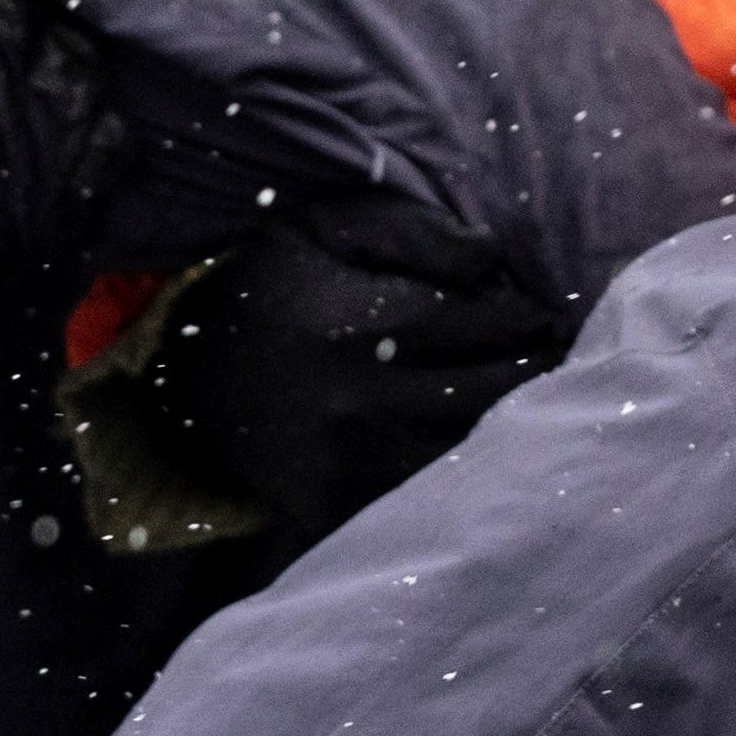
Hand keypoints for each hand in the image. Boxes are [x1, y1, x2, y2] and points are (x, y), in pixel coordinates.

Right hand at [136, 221, 581, 542]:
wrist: (175, 373)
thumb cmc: (261, 284)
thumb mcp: (322, 228)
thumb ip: (414, 232)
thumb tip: (495, 260)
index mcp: (366, 326)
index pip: (490, 327)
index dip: (530, 321)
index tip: (546, 319)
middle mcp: (364, 401)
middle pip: (495, 396)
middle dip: (537, 376)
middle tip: (561, 363)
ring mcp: (351, 464)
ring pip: (470, 455)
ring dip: (512, 431)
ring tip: (541, 410)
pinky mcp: (336, 507)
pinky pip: (422, 500)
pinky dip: (460, 481)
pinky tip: (483, 459)